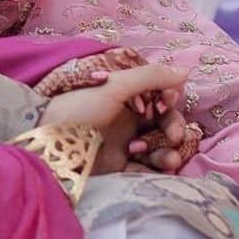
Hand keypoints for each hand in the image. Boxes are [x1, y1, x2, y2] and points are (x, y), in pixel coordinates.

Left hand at [40, 63, 187, 173]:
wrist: (52, 146)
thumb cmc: (78, 109)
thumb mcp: (112, 87)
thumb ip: (149, 76)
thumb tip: (186, 70)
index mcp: (123, 95)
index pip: (157, 96)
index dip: (168, 100)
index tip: (167, 101)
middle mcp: (126, 118)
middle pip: (164, 122)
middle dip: (173, 127)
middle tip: (171, 134)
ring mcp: (125, 143)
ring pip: (161, 146)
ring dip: (168, 149)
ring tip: (164, 157)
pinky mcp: (122, 167)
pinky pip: (151, 168)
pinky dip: (160, 166)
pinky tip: (160, 165)